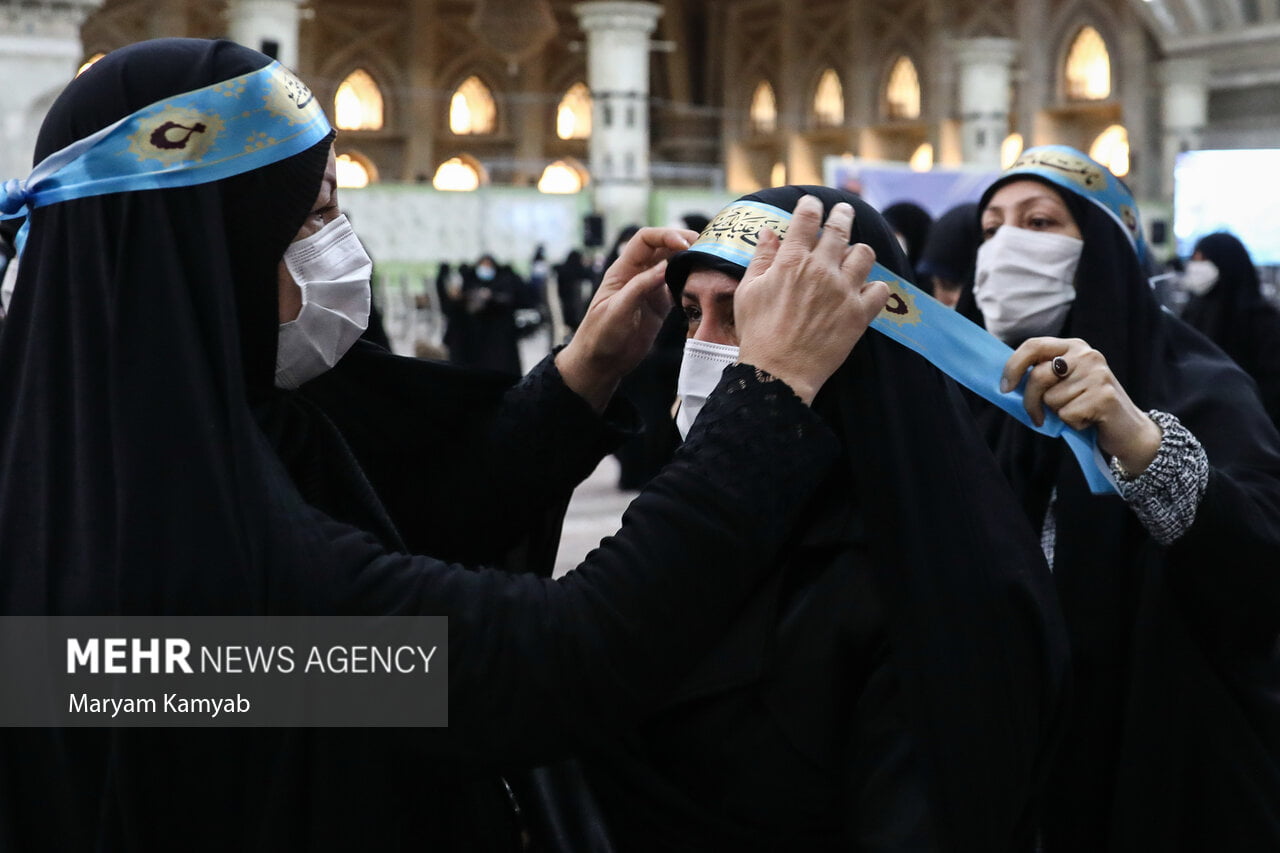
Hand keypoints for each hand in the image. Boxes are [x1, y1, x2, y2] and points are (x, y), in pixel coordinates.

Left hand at [556, 227, 696, 410]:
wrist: (601, 363)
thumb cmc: (600, 335)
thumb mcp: (618, 310)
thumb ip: (640, 287)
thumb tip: (667, 266)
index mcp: (623, 270)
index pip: (645, 240)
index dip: (665, 235)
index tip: (685, 244)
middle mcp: (638, 275)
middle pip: (663, 248)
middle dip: (683, 244)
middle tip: (706, 248)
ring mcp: (650, 290)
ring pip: (673, 266)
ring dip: (690, 262)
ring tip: (709, 263)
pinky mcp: (660, 306)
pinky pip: (679, 288)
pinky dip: (691, 284)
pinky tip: (704, 285)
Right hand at [733, 196, 889, 404]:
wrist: (777, 371)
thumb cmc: (757, 332)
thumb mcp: (748, 291)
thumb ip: (761, 258)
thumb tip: (769, 234)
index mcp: (791, 260)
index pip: (807, 219)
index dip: (811, 206)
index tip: (812, 203)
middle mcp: (821, 269)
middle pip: (840, 228)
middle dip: (842, 215)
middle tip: (843, 212)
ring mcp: (843, 290)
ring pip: (864, 253)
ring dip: (858, 251)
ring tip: (854, 255)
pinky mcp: (859, 314)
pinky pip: (879, 289)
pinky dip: (874, 286)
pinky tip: (866, 289)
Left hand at [1001, 336, 1162, 474]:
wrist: (1129, 429)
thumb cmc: (1087, 407)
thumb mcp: (1064, 384)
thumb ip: (1042, 377)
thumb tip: (1005, 384)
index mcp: (1074, 347)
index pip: (1033, 345)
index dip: (1013, 366)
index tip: (1004, 387)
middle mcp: (1087, 355)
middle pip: (1038, 376)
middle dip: (1030, 401)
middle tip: (1036, 416)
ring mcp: (1098, 374)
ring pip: (1051, 399)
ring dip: (1058, 414)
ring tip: (1079, 412)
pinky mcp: (1104, 396)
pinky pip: (1066, 414)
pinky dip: (1072, 424)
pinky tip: (1089, 420)